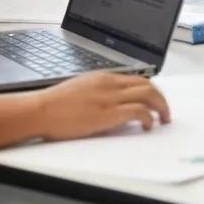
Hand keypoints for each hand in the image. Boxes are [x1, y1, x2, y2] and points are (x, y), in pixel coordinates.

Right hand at [36, 73, 169, 140]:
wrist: (39, 110)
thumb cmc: (53, 105)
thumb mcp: (80, 89)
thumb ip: (98, 92)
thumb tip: (110, 103)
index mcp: (104, 78)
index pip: (137, 79)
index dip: (150, 90)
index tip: (155, 100)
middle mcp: (110, 84)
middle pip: (147, 85)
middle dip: (161, 98)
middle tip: (164, 111)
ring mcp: (110, 98)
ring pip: (148, 94)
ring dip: (161, 107)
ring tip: (163, 119)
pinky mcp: (107, 113)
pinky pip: (138, 111)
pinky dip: (148, 118)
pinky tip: (148, 126)